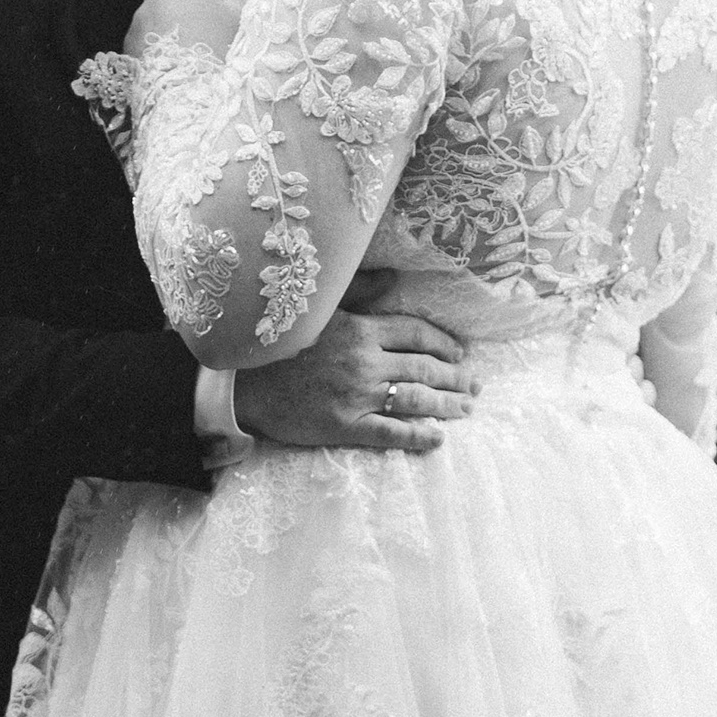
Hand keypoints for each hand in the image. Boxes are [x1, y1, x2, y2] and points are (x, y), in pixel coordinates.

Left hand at [124, 0, 241, 59]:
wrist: (190, 107)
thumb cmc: (218, 59)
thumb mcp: (241, 18)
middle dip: (203, 0)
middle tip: (224, 26)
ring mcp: (140, 24)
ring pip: (167, 13)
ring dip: (185, 22)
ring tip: (205, 49)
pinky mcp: (131, 49)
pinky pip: (154, 36)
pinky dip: (169, 43)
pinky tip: (186, 63)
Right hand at [234, 305, 480, 454]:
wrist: (241, 381)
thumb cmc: (280, 341)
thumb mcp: (320, 307)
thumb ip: (360, 290)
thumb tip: (394, 278)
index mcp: (361, 329)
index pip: (416, 333)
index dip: (444, 343)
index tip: (461, 353)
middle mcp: (365, 361)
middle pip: (424, 368)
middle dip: (455, 377)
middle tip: (475, 386)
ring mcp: (357, 395)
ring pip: (415, 400)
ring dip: (447, 405)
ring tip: (465, 409)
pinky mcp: (345, 426)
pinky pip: (391, 433)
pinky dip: (418, 436)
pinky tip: (437, 438)